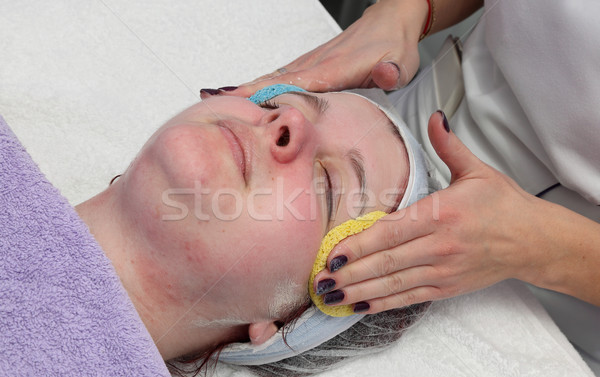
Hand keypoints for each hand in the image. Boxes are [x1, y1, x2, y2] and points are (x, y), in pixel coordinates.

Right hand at [205, 0, 427, 98]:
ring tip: (217, 100)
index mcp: (336, 68)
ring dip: (247, 88)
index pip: (296, 83)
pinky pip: (281, 76)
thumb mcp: (403, 62)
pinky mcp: (312, 64)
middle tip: (213, 104)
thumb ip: (393, 71)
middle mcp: (318, 64)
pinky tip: (246, 93)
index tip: (241, 101)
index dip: (269, 92)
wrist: (392, 21)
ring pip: (274, 77)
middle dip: (245, 92)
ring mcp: (312, 62)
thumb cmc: (395, 45)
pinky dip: (261, 84)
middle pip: (275, 80)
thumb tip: (385, 74)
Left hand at [313, 111, 555, 313]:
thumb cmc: (504, 205)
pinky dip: (383, 303)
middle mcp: (439, 245)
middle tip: (320, 280)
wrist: (535, 240)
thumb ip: (448, 146)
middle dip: (350, 273)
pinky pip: (409, 297)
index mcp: (441, 213)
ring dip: (359, 292)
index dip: (359, 245)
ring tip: (330, 296)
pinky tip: (360, 306)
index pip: (391, 231)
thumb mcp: (477, 171)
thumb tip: (435, 117)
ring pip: (394, 283)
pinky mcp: (447, 287)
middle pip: (386, 261)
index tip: (333, 253)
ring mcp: (443, 269)